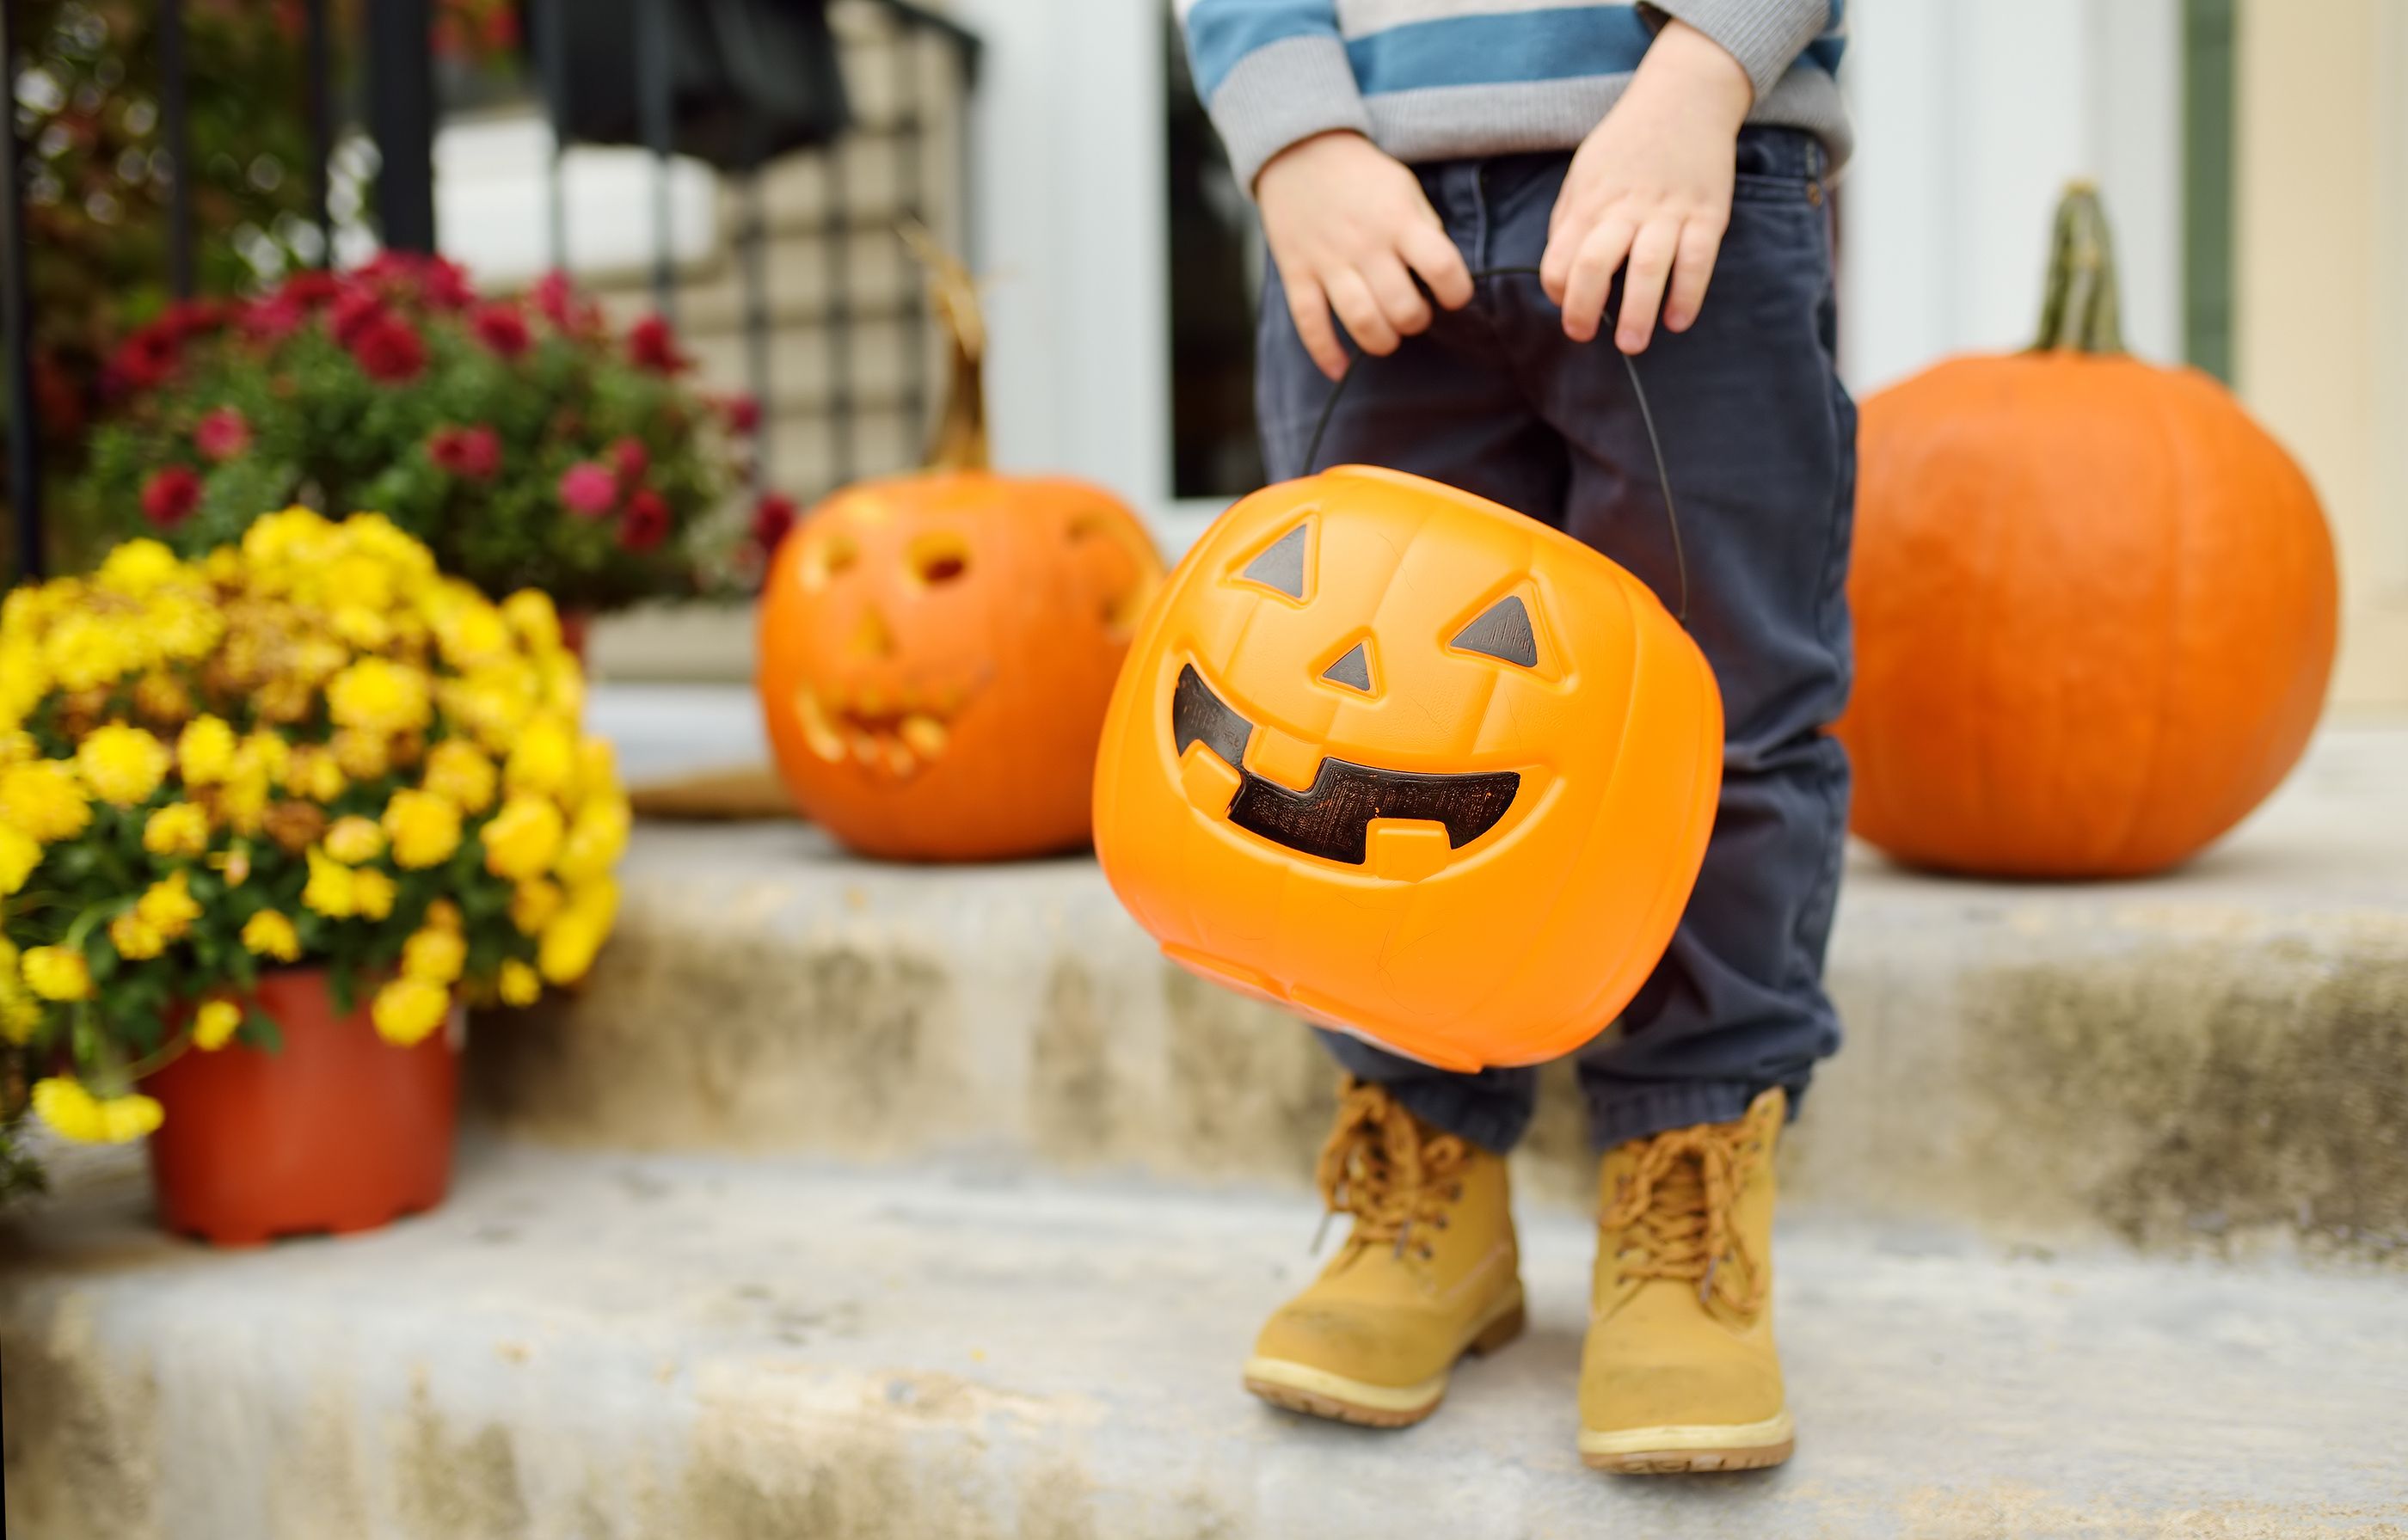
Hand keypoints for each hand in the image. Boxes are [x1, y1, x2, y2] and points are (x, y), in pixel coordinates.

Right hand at [1256, 130, 1474, 379]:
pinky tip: (1340, 368)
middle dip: (1416, 321)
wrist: (1298, 148)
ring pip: (1361, 321)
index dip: (1456, 293)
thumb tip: (1436, 275)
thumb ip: (1423, 228)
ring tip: (1387, 334)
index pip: (1443, 268)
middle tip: (1413, 312)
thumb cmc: (1361, 175)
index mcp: (1399, 220)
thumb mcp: (1404, 187)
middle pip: (1402, 307)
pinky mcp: (1297, 273)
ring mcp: (1328, 261)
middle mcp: (1365, 244)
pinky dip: (1325, 353)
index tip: (1452, 295)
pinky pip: (1309, 324)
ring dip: (1382, 341)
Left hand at [1540, 20, 1752, 352]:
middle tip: (1585, 336)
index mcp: (1589, 200)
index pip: (1559, 257)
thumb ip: (1570, 219)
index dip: (1557, 290)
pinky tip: (1678, 320)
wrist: (1685, 95)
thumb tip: (1560, 271)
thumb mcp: (1584, 171)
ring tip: (1632, 344)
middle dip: (1585, 308)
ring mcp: (1669, 210)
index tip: (1567, 306)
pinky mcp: (1708, 212)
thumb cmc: (1628, 142)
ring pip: (1648, 266)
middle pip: (1595, 263)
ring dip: (1638, 311)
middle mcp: (1625, 207)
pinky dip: (1688, 294)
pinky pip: (1698, 259)